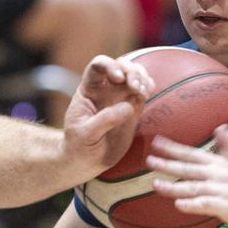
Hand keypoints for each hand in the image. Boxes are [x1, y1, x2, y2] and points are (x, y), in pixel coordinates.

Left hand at [62, 55, 152, 173]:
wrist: (86, 161)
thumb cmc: (78, 146)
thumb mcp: (85, 135)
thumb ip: (104, 120)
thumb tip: (128, 106)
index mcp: (88, 90)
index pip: (98, 66)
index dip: (109, 65)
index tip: (118, 77)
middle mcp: (105, 89)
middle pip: (121, 65)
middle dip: (131, 71)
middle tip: (136, 88)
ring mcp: (120, 97)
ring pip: (135, 74)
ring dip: (142, 77)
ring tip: (144, 92)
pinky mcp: (133, 108)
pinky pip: (143, 90)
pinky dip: (149, 86)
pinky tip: (148, 93)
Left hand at [147, 126, 227, 227]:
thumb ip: (226, 149)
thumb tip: (221, 126)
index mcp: (221, 164)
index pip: (193, 153)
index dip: (174, 147)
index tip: (156, 142)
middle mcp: (221, 174)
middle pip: (190, 168)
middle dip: (168, 164)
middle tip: (149, 160)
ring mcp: (224, 190)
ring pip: (194, 187)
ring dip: (173, 186)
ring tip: (155, 185)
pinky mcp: (227, 206)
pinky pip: (205, 204)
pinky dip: (192, 204)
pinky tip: (178, 204)